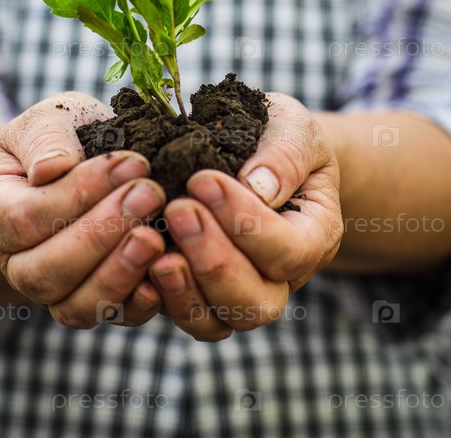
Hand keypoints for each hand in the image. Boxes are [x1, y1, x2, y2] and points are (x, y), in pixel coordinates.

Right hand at [0, 92, 167, 327]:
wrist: (82, 162)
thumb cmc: (64, 137)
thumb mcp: (50, 119)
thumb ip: (46, 138)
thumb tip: (54, 168)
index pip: (23, 218)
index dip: (77, 196)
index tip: (130, 163)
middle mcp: (12, 261)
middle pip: (44, 271)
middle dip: (101, 235)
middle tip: (150, 194)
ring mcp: (52, 290)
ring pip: (73, 306)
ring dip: (119, 273)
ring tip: (156, 236)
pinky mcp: (93, 303)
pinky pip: (110, 319)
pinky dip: (139, 303)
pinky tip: (165, 271)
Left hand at [149, 93, 342, 340]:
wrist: (257, 148)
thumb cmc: (277, 136)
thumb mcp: (292, 127)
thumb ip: (285, 154)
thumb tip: (258, 187)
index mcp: (315, 235)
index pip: (289, 250)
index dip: (245, 222)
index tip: (202, 180)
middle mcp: (282, 277)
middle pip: (257, 302)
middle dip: (214, 262)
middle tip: (177, 210)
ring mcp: (239, 292)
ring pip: (217, 322)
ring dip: (184, 289)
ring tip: (152, 244)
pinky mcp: (197, 293)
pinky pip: (181, 315)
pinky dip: (158, 297)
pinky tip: (136, 261)